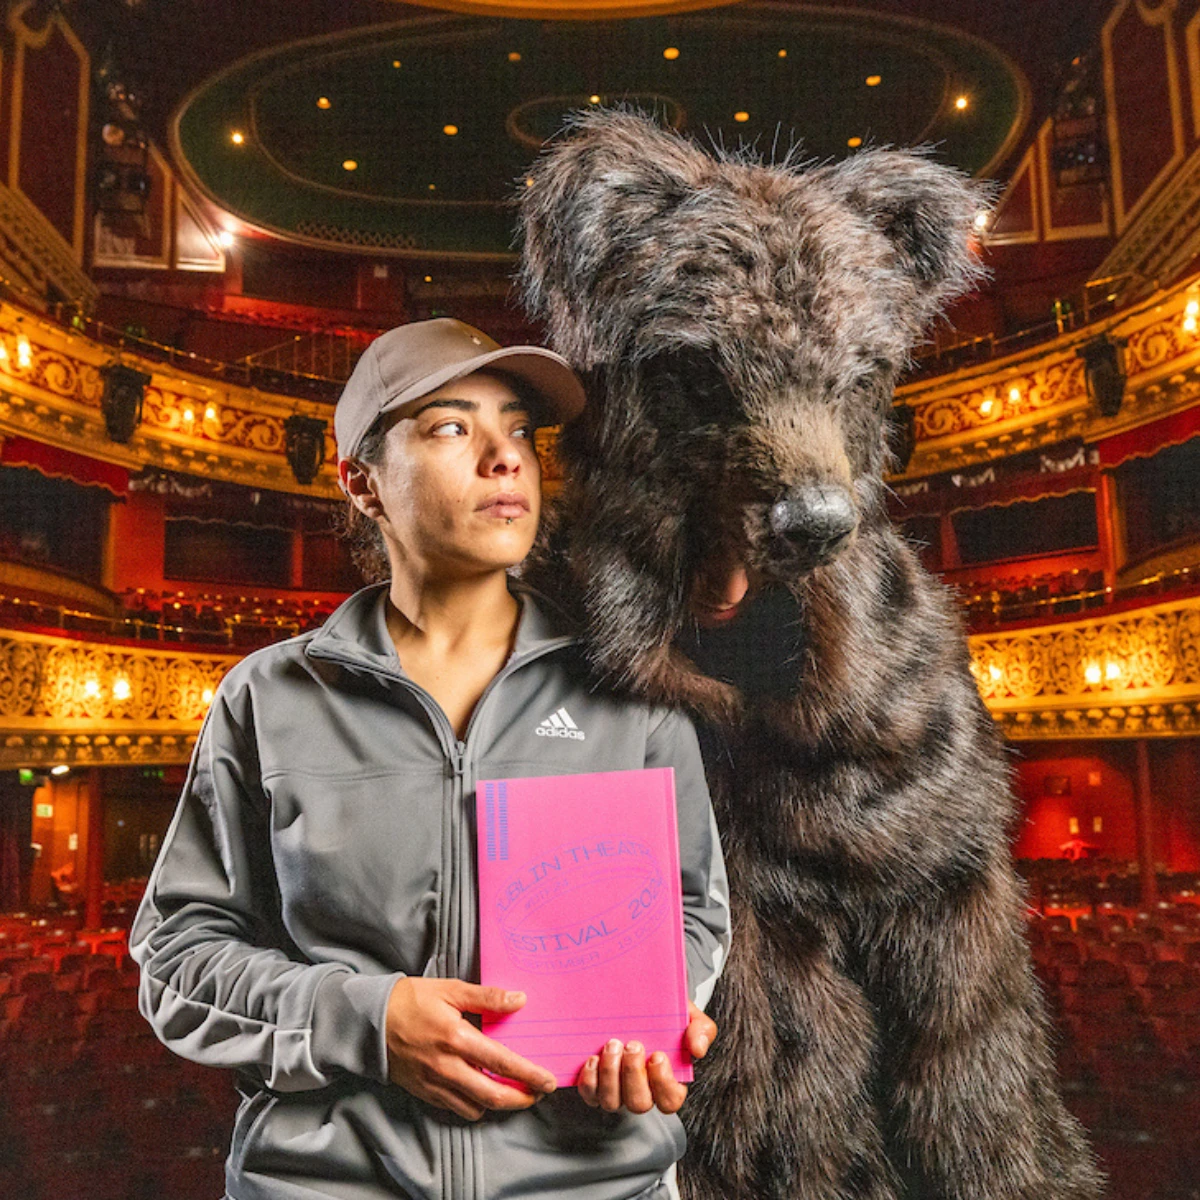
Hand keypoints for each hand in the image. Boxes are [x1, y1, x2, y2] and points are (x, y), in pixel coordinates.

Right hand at [384, 978, 556, 1120]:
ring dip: (497, 1104)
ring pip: (475, 1108)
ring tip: (512, 1092)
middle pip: (492, 1095)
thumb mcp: (451, 990)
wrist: (370, 1021)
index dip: (528, 1074)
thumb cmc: (412, 1000)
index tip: (547, 1081)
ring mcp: (435, 1084)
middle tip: (537, 1095)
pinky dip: (474, 1105)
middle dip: (520, 1099)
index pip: (501, 1062)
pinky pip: (456, 1108)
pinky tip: (482, 1092)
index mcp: (456, 1038)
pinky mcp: (424, 1093)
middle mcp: (447, 1066)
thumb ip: (487, 997)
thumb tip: (520, 999)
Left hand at [577, 1001, 716, 1113]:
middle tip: (632, 1045)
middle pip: (639, 1103)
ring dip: (610, 1075)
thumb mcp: (690, 1017)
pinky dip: (590, 1080)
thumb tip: (697, 1050)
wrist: (638, 1003)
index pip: (670, 1100)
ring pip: (612, 1102)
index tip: (658, 1055)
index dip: (663, 1083)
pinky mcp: (596, 1086)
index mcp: (669, 1081)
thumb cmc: (666, 1016)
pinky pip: (590, 1095)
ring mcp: (618, 1091)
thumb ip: (701, 1031)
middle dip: (633, 1075)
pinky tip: (593, 1058)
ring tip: (611, 1045)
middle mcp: (643, 1091)